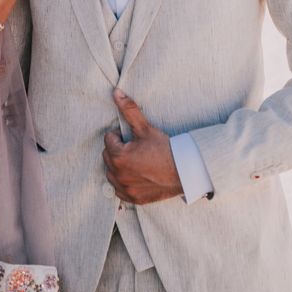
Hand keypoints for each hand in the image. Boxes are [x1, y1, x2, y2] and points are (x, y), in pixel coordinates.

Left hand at [103, 89, 182, 204]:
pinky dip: (124, 183)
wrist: (183, 171)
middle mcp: (118, 175)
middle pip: (108, 156)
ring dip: (118, 166)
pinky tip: (136, 175)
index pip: (109, 139)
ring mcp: (125, 189)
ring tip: (135, 160)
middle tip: (134, 147)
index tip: (132, 138)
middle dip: (117, 150)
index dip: (120, 136)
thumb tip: (116, 93)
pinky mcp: (133, 199)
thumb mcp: (145, 128)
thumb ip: (129, 110)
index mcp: (118, 156)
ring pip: (111, 173)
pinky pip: (119, 190)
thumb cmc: (164, 149)